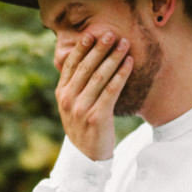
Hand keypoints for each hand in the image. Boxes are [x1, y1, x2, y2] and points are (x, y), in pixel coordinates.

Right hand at [55, 30, 132, 160]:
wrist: (85, 158)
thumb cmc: (82, 128)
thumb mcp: (71, 107)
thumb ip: (74, 86)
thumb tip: (83, 62)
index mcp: (61, 93)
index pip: (71, 65)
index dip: (81, 48)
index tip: (91, 34)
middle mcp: (69, 99)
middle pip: (86, 67)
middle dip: (99, 48)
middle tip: (111, 34)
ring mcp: (82, 108)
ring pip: (100, 76)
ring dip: (113, 57)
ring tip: (124, 44)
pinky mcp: (97, 116)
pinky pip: (111, 91)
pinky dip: (121, 75)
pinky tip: (129, 63)